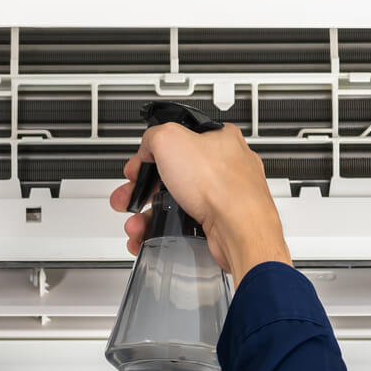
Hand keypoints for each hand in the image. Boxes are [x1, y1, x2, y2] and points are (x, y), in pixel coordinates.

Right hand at [109, 123, 290, 281]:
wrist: (240, 229)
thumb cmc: (220, 185)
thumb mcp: (169, 138)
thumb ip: (153, 136)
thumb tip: (147, 149)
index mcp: (219, 138)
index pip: (177, 139)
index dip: (152, 153)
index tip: (139, 166)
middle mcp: (225, 166)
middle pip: (173, 175)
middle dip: (144, 189)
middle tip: (130, 197)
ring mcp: (224, 196)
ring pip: (176, 203)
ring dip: (149, 214)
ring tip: (137, 222)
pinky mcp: (220, 222)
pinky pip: (185, 224)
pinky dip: (164, 230)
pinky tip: (151, 234)